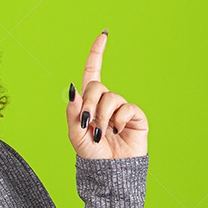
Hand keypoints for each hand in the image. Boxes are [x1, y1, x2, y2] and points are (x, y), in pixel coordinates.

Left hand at [67, 30, 148, 158]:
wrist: (109, 172)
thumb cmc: (91, 155)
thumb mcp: (75, 134)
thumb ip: (73, 112)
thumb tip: (73, 89)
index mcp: (89, 103)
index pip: (92, 73)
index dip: (97, 54)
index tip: (104, 35)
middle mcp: (105, 102)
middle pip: (97, 86)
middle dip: (89, 102)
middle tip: (87, 121)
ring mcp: (121, 109)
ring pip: (110, 97)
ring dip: (102, 115)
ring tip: (102, 132)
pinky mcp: (135, 116)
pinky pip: (126, 107)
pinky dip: (118, 119)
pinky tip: (116, 131)